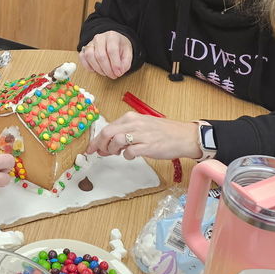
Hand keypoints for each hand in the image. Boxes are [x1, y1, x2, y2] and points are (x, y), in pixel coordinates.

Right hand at [79, 31, 132, 78]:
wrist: (113, 41)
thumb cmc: (120, 47)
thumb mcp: (128, 53)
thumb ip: (126, 63)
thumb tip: (119, 71)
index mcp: (112, 36)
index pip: (112, 50)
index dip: (115, 64)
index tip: (118, 73)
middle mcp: (100, 38)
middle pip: (100, 55)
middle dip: (107, 69)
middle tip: (113, 76)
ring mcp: (91, 43)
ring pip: (90, 56)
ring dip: (98, 69)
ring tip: (105, 73)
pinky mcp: (85, 49)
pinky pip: (82, 57)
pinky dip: (87, 66)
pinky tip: (95, 70)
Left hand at [86, 112, 200, 160]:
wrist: (183, 136)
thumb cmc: (163, 132)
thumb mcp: (141, 126)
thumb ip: (124, 133)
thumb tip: (107, 144)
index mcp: (131, 117)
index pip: (107, 127)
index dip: (96, 139)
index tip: (91, 148)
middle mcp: (134, 123)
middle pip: (107, 133)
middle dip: (100, 145)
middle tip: (101, 153)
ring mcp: (141, 134)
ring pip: (116, 141)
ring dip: (113, 150)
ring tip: (119, 153)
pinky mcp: (148, 146)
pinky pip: (130, 152)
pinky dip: (127, 156)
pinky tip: (132, 155)